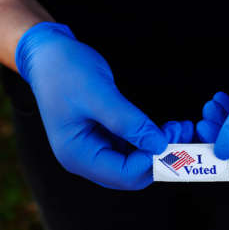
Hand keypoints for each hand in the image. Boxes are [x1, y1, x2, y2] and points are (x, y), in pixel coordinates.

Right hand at [15, 22, 192, 189]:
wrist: (50, 55)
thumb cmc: (66, 72)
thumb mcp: (99, 95)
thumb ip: (129, 122)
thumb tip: (159, 145)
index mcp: (77, 155)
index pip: (123, 174)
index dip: (150, 160)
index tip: (170, 137)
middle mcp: (86, 158)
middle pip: (131, 174)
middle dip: (158, 157)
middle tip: (179, 133)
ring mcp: (95, 148)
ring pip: (135, 161)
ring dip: (158, 148)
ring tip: (179, 127)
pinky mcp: (105, 137)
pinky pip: (133, 147)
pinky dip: (150, 139)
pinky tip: (166, 127)